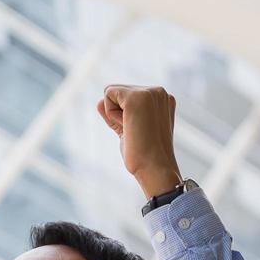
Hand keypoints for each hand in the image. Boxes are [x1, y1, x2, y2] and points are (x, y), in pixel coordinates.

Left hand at [96, 84, 182, 198]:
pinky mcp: (137, 96)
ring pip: (112, 93)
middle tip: (135, 133)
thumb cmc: (143, 156)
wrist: (154, 168)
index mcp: (160, 99)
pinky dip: (111, 114)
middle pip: (117, 92)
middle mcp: (159, 91)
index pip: (126, 97)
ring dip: (115, 115)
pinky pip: (108, 94)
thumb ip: (116, 115)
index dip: (123, 117)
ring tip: (133, 130)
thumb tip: (99, 102)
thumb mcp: (128, 131)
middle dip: (118, 114)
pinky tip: (128, 126)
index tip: (138, 132)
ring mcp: (150, 92)